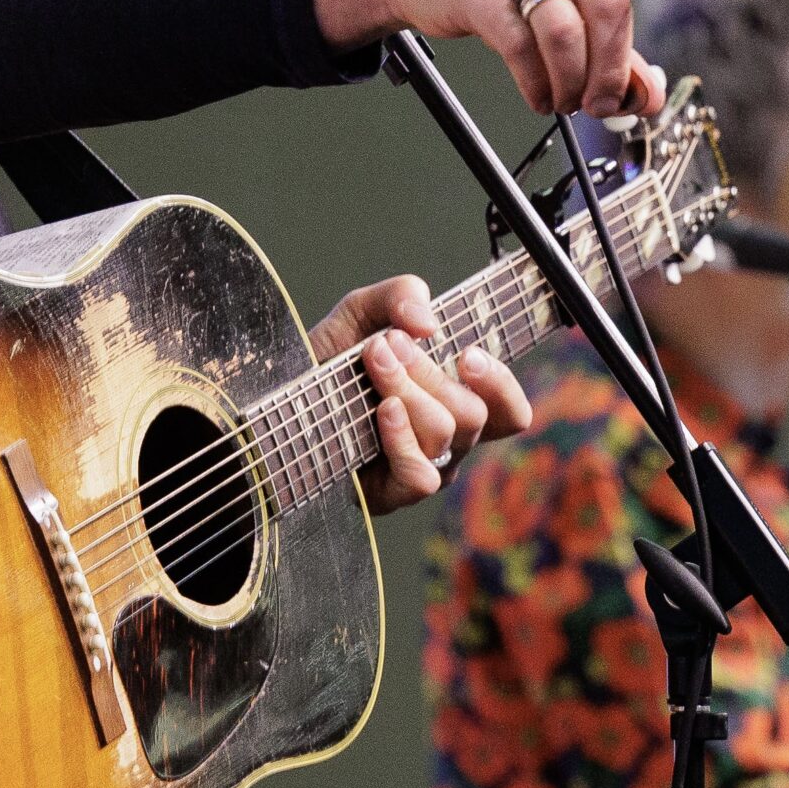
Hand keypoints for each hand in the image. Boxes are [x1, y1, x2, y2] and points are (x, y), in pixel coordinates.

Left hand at [306, 274, 532, 514]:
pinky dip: (402, 436)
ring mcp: (421, 467)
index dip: (500, 386)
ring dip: (407, 389)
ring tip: (373, 364)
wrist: (279, 393)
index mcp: (454, 402)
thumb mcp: (363, 309)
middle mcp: (446, 441)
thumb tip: (428, 322)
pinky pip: (421, 474)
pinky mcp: (392, 493)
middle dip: (428, 371)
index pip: (509, 413)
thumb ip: (401, 294)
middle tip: (388, 346)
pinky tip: (381, 411)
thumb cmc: (330, 357)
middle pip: (472, 414)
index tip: (467, 354)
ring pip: (445, 433)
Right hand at [311, 0, 723, 117]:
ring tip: (565, 100)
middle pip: (609, 6)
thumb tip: (646, 97)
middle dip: (613, 69)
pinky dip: (536, 84)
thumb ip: (612, 51)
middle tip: (604, 103)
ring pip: (564, 31)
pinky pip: (519, 45)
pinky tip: (538, 94)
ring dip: (572, 82)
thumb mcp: (564, 6)